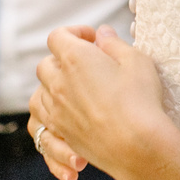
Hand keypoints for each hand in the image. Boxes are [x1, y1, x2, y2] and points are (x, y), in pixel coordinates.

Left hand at [31, 26, 179, 179]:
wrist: (137, 146)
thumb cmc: (140, 100)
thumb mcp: (136, 60)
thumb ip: (114, 44)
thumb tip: (103, 33)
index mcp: (75, 58)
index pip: (58, 36)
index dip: (74, 33)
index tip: (92, 39)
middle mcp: (59, 83)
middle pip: (46, 64)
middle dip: (62, 61)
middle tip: (86, 66)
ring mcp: (56, 110)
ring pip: (40, 93)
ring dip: (54, 88)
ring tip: (76, 91)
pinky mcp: (60, 133)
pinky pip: (44, 121)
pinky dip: (53, 114)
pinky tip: (71, 115)